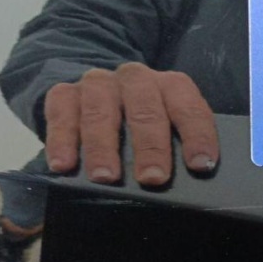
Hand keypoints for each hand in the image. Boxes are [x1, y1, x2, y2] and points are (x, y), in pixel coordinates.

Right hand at [43, 62, 218, 185]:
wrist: (98, 95)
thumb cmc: (143, 125)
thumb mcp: (166, 130)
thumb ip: (177, 149)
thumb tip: (188, 182)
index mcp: (170, 86)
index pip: (189, 107)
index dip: (197, 135)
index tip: (200, 165)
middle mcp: (136, 79)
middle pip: (145, 108)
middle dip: (150, 146)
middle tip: (153, 178)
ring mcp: (98, 84)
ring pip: (100, 110)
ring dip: (103, 146)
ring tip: (105, 178)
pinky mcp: (65, 93)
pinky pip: (61, 113)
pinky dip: (61, 140)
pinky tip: (63, 165)